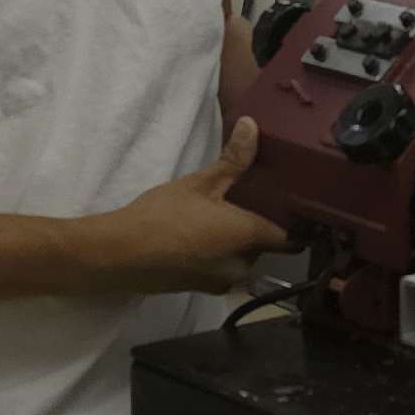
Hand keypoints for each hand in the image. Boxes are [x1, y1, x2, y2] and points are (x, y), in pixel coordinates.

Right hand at [101, 118, 293, 296]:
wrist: (118, 256)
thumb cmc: (162, 216)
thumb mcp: (200, 182)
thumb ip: (233, 159)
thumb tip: (253, 125)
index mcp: (248, 238)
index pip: (291, 238)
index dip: (297, 223)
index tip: (294, 204)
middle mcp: (242, 266)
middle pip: (264, 246)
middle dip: (257, 224)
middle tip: (248, 197)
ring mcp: (221, 282)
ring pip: (241, 258)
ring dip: (236, 239)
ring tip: (221, 212)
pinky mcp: (201, 289)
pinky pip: (221, 267)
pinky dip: (217, 252)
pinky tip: (198, 233)